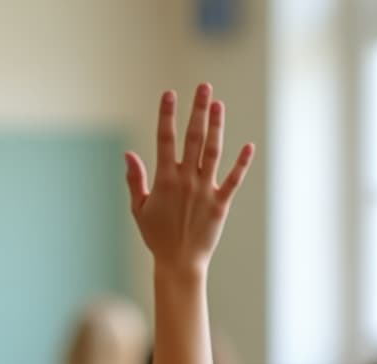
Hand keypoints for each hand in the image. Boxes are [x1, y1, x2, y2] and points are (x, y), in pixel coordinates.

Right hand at [125, 84, 254, 274]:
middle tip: (203, 87)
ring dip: (216, 127)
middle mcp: (186, 180)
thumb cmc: (156, 237)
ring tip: (219, 104)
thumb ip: (135, 180)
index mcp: (164, 180)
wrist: (179, 263)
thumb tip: (128, 154)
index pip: (165, 139)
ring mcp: (205, 190)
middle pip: (193, 138)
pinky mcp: (221, 204)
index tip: (169, 94)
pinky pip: (233, 179)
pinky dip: (241, 163)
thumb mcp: (139, 209)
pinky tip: (248, 145)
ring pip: (212, 152)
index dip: (167, 115)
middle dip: (198, 110)